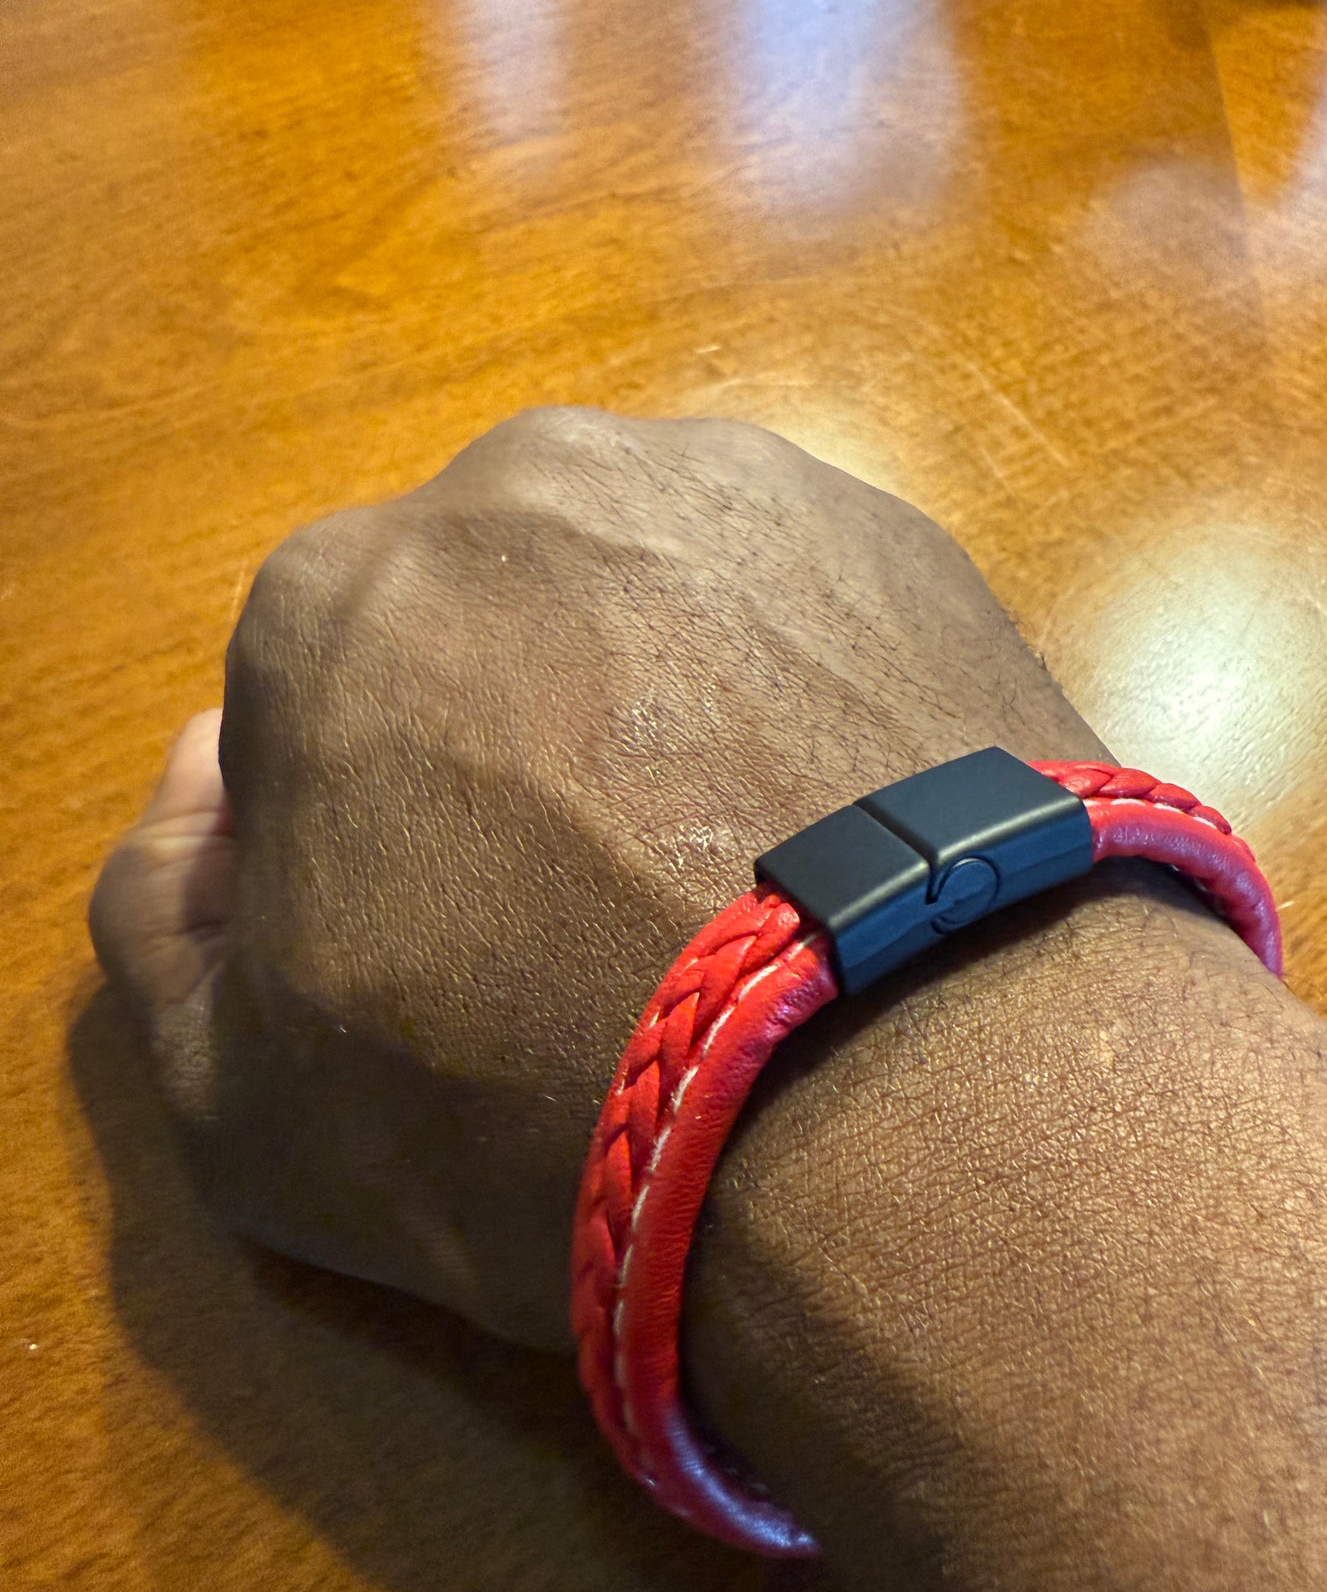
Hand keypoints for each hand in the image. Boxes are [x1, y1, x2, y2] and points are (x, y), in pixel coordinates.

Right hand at [90, 408, 1104, 1350]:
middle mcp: (524, 486)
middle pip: (486, 624)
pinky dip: (799, 693)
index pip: (317, 706)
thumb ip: (160, 910)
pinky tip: (848, 823)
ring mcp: (730, 489)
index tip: (459, 944)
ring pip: (649, 598)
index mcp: (335, 598)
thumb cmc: (538, 1104)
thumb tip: (209, 776)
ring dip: (664, 697)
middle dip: (516, 736)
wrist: (902, 1093)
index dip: (377, 834)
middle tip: (610, 905)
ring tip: (748, 868)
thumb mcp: (243, 1104)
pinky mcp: (897, 529)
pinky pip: (797, 610)